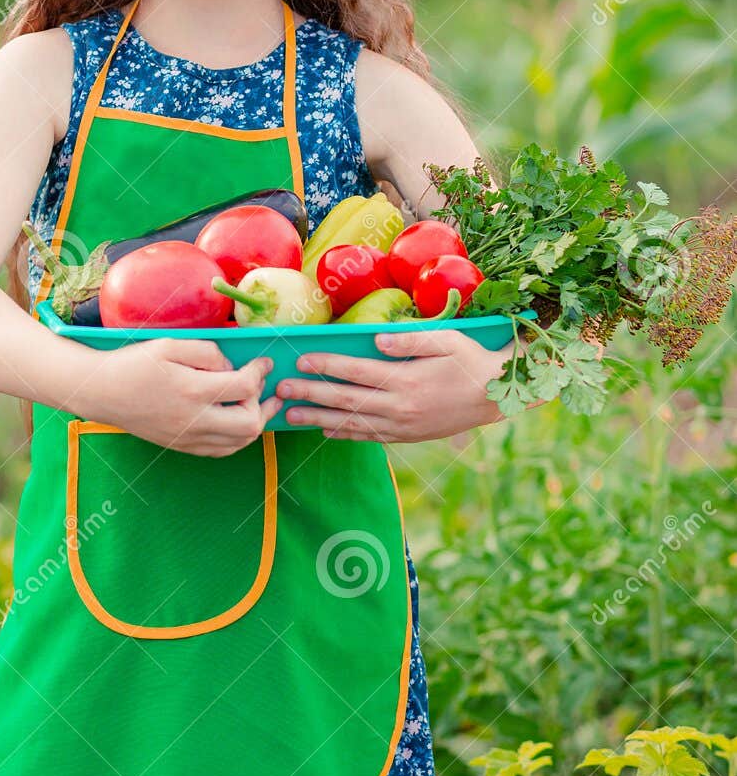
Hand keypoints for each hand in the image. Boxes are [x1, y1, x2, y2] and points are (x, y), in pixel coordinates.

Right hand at [77, 337, 280, 456]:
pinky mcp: (182, 446)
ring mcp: (188, 438)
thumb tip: (231, 366)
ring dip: (255, 421)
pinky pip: (222, 450)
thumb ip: (207, 352)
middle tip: (258, 384)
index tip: (264, 361)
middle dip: (262, 402)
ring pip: (240, 442)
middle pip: (250, 424)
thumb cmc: (134, 364)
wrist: (102, 392)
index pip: (244, 387)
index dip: (260, 372)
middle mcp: (193, 420)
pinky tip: (236, 418)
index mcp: (192, 390)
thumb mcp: (169, 345)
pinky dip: (237, 436)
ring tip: (257, 402)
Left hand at [276, 329, 514, 440]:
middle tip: (279, 390)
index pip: (356, 372)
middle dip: (310, 394)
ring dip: (318, 419)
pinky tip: (325, 431)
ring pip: (352, 424)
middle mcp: (400, 407)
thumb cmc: (469, 361)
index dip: (326, 365)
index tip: (300, 360)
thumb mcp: (446, 341)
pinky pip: (369, 437)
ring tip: (290, 416)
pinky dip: (345, 434)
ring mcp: (402, 425)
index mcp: (407, 380)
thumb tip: (376, 338)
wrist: (495, 397)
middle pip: (346, 400)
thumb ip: (410, 340)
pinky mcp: (407, 436)